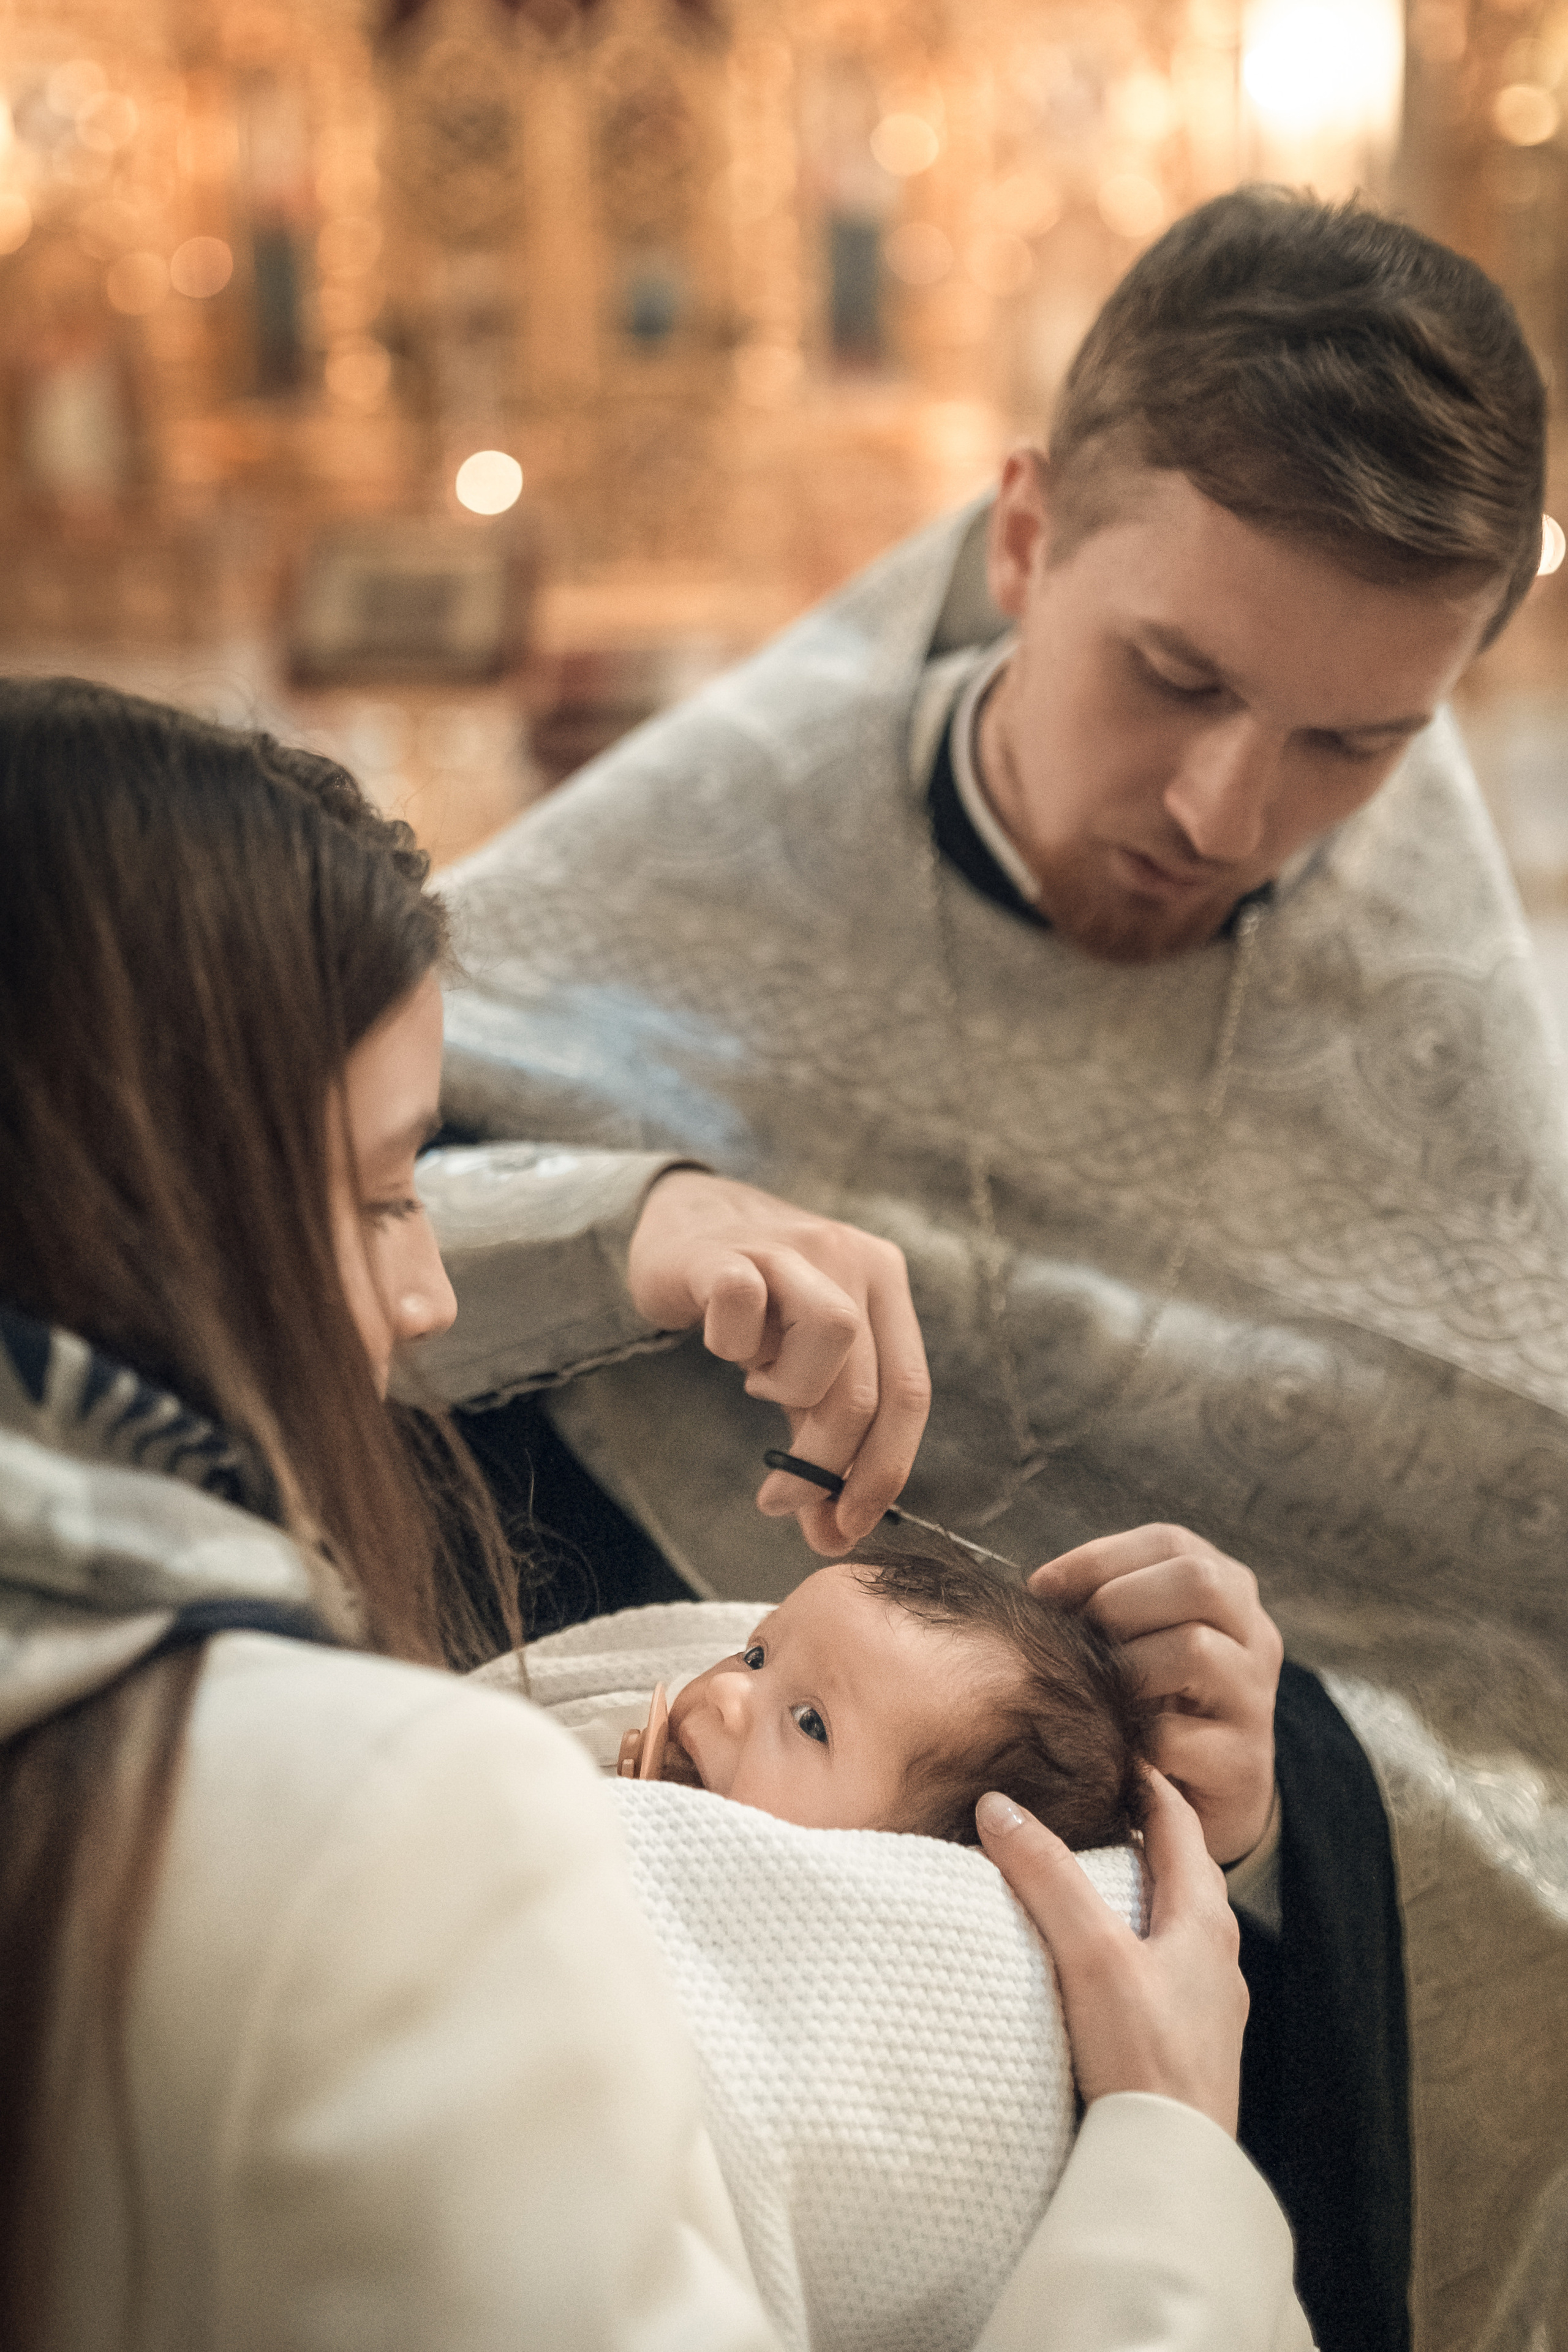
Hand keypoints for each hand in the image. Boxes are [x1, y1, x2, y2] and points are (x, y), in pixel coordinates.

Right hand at [625, 1170, 931, 1552]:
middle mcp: (851, 1258)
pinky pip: (743, 1300)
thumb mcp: (799, 1371)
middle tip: (780, 1500)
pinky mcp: (726, 1250)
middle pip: (868, 1382)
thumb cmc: (752, 1307)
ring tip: (757, 1386)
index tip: (848, 1526)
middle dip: (827, 1463)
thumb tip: (830, 1533)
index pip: (909, 1393)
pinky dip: (731, 1341)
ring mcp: (791, 1248)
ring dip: (791, 1389)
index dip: (884, 1471)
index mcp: (884, 1285)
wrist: (681, 1220)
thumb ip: (819, 1441)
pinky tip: (720, 1342)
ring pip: (834, 1334)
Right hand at [976, 1770, 1246, 2135]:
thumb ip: (1045, 1876)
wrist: (1173, 2167)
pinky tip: (1103, 1970)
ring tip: (1091, 1883)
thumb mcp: (1090, 1954)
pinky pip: (1166, 1974)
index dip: (1148, 1783)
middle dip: (1144, 1836)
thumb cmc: (1144, 2058)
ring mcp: (1207, 2006)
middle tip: (1096, 1809)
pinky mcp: (1187, 2048)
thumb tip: (998, 1804)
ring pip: (1176, 1927)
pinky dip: (1135, 1947)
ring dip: (1140, 1895)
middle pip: (1182, 1874)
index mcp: (1204, 1920)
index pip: (1178, 1825)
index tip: (1117, 1754)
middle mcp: (1216, 1957)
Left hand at [1028, 1525, 1280, 1865]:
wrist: (1207, 1797)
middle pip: (1198, 1582)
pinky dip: (1129, 1740)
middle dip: (1119, 1602)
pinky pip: (1174, 1736)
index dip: (1098, 1558)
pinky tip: (1109, 1747)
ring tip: (1095, 1693)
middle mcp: (1254, 1636)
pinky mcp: (1243, 1763)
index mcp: (1228, 1591)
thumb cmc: (1157, 1702)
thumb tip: (1040, 1590)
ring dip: (1126, 1669)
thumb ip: (1107, 1606)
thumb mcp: (1140, 1641)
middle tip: (1079, 1639)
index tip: (1041, 1587)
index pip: (1170, 1543)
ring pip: (1194, 1649)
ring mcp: (1255, 1700)